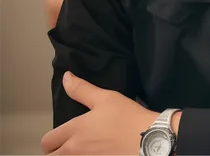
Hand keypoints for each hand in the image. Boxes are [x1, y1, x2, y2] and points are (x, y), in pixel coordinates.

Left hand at [41, 72, 160, 154]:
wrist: (147, 139)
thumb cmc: (126, 116)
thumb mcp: (105, 97)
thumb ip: (82, 89)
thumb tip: (66, 77)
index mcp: (75, 131)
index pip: (47, 141)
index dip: (51, 139)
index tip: (59, 137)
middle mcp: (74, 151)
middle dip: (55, 153)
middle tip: (66, 147)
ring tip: (79, 152)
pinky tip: (93, 155)